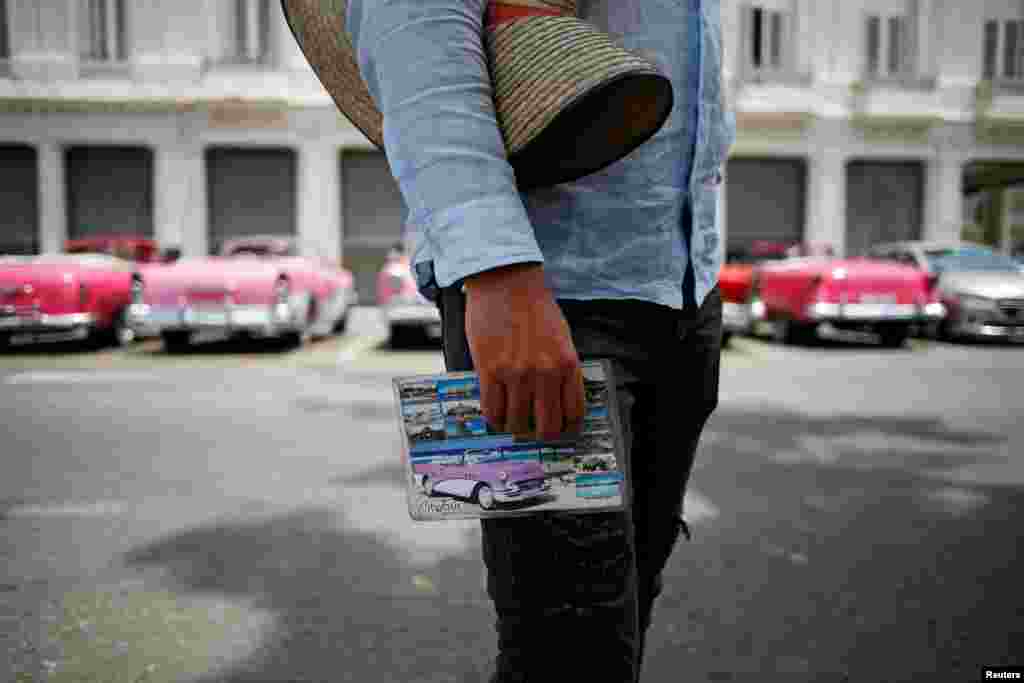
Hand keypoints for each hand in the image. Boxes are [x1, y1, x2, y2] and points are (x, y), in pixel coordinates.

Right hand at [463, 263, 584, 440]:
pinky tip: (495, 414)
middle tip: (533, 432)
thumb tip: (555, 400)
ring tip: (511, 422)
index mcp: (568, 364)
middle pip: (547, 427)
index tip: (560, 431)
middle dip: (541, 435)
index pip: (574, 413)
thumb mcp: (561, 337)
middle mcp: (545, 372)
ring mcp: (517, 373)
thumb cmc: (533, 306)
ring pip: (517, 423)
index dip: (567, 429)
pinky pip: (492, 410)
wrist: (505, 280)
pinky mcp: (490, 370)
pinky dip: (494, 419)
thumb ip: (560, 368)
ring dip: (514, 428)